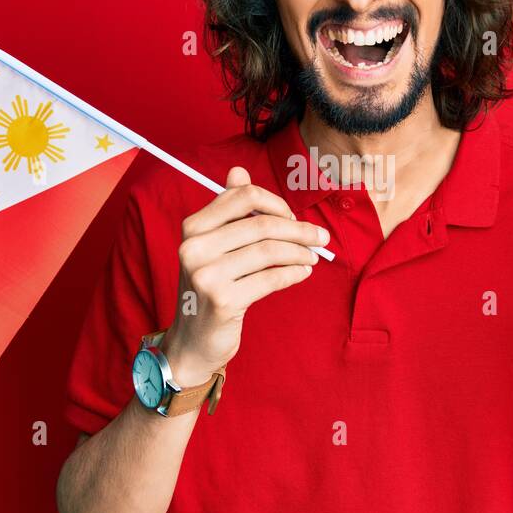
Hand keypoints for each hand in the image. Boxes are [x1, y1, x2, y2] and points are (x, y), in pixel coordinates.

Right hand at [161, 166, 329, 385]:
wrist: (193, 341)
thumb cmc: (211, 288)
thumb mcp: (214, 247)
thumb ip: (227, 210)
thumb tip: (238, 171)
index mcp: (193, 228)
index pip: (242, 197)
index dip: (275, 203)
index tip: (292, 218)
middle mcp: (194, 248)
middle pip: (261, 224)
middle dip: (298, 230)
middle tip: (319, 237)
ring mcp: (206, 275)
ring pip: (269, 251)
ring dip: (299, 252)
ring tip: (312, 257)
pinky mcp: (223, 300)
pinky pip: (271, 278)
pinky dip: (293, 273)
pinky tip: (302, 272)